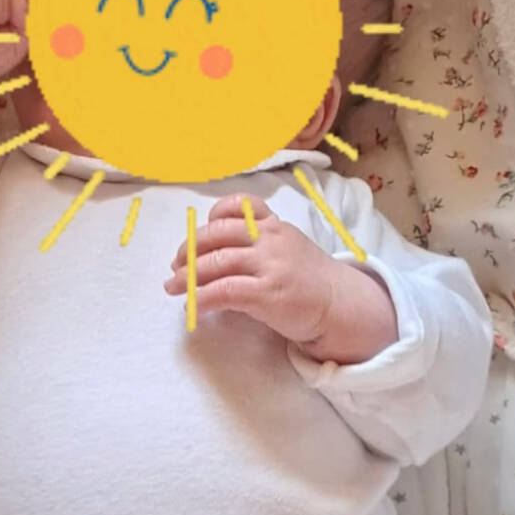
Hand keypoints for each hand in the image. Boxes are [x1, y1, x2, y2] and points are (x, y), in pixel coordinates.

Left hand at [165, 193, 397, 362]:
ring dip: (187, 276)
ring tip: (173, 287)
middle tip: (175, 267)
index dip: (209, 220)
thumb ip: (259, 243)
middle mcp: (270, 239)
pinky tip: (192, 307)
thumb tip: (218, 255)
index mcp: (274, 225)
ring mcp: (269, 265)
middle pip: (217, 235)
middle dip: (189, 250)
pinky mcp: (267, 293)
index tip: (195, 237)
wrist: (341, 307)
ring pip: (216, 262)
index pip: (237, 207)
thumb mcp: (289, 249)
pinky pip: (223, 291)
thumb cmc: (310, 282)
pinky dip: (201, 298)